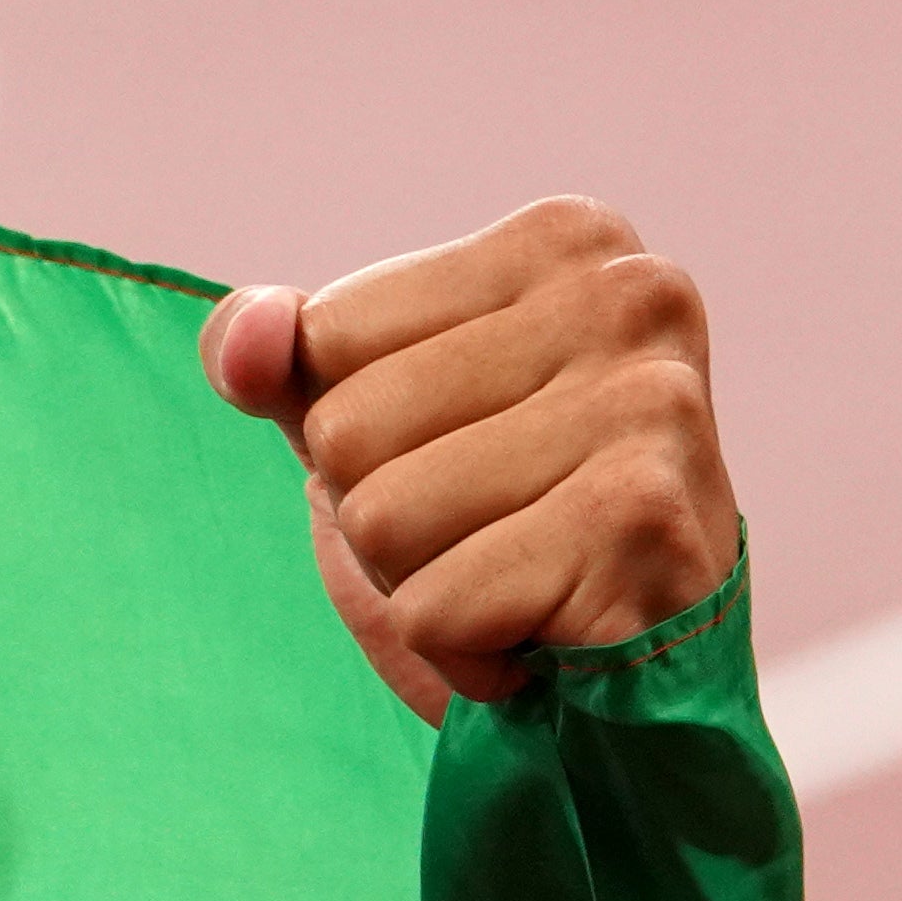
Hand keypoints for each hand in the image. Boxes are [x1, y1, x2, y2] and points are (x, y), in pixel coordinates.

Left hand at [203, 197, 741, 719]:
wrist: (635, 661)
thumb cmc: (493, 517)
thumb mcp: (363, 415)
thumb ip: (275, 358)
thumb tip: (251, 334)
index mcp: (566, 239)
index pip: (324, 335)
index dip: (352, 427)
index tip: (459, 449)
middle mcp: (629, 297)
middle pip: (345, 431)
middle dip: (381, 514)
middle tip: (487, 530)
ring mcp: (650, 404)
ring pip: (381, 522)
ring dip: (418, 584)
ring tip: (514, 574)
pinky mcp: (643, 521)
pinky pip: (432, 610)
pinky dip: (460, 649)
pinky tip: (539, 628)